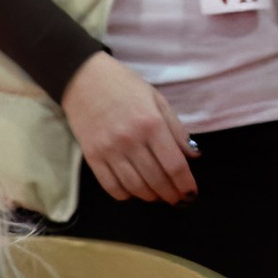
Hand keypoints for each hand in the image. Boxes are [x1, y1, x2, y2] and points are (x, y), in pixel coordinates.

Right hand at [61, 52, 196, 202]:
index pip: (174, 165)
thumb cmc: (124, 86)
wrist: (83, 78)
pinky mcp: (92, 156)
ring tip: (158, 195)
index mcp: (151, 124)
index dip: (186, 184)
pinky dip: (126, 195)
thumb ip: (176, 129)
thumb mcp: (157, 99)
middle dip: (172, 195)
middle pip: (157, 180)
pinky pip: (111, 186)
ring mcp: (109, 150)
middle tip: (178, 198)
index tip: (192, 193)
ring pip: (135, 187)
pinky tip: (134, 191)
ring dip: (151, 197)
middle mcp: (131, 140)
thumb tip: (194, 156)